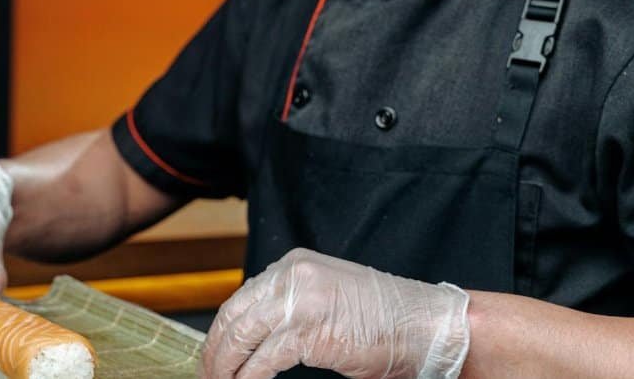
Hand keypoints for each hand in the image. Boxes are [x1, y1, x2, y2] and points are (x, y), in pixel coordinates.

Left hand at [200, 248, 469, 378]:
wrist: (425, 327)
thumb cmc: (384, 321)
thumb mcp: (326, 300)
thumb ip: (290, 307)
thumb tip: (254, 336)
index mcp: (294, 266)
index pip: (243, 298)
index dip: (224, 330)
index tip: (215, 353)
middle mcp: (291, 276)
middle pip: (234, 315)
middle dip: (216, 349)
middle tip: (208, 373)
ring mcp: (298, 300)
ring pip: (242, 336)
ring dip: (226, 366)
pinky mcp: (308, 330)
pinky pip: (264, 359)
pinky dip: (249, 377)